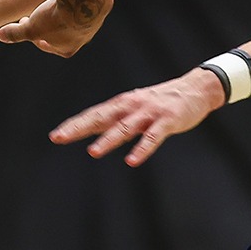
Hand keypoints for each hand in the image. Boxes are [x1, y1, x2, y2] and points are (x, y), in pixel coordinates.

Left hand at [0, 0, 114, 56]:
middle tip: (44, 12)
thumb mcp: (31, 27)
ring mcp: (97, 19)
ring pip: (86, 12)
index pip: (52, 46)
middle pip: (69, 31)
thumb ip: (16, 33)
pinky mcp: (105, 2)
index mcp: (68, 47)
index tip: (27, 23)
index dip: (38, 37)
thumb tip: (1, 36)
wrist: (81, 0)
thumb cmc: (55, 17)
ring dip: (75, 5)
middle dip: (56, 24)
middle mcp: (86, 35)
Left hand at [49, 68, 222, 166]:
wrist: (195, 89)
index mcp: (121, 104)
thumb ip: (114, 119)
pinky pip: (153, 137)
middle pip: (101, 118)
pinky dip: (142, 149)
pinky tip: (132, 161)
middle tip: (59, 138)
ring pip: (124, 127)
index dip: (74, 125)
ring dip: (108, 140)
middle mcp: (131, 106)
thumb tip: (90, 130)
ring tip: (93, 152)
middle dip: (79, 128)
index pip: (93, 115)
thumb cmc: (160, 101)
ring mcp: (149, 113)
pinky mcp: (167, 121)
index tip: (55, 136)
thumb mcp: (134, 107)